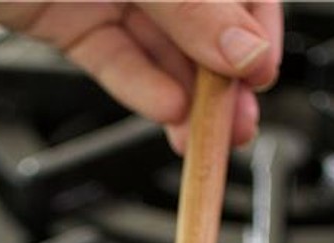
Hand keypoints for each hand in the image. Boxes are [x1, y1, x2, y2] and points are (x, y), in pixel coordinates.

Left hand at [0, 2, 282, 150]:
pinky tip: (165, 115)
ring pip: (161, 47)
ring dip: (188, 96)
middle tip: (238, 125)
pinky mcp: (71, 21)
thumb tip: (245, 50)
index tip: (261, 73)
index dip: (255, 27)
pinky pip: (116, 59)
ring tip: (204, 138)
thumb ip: (191, 7)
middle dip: (224, 76)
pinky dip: (141, 88)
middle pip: (203, 20)